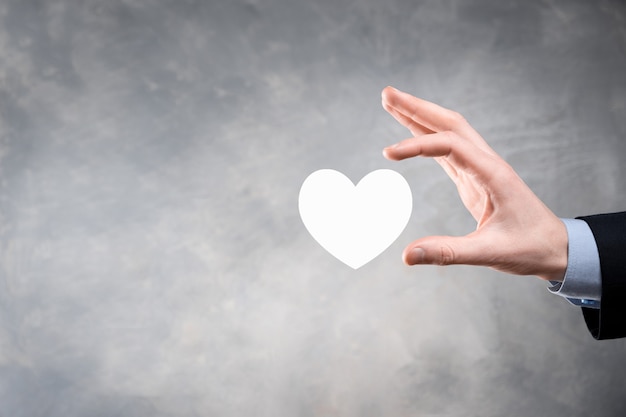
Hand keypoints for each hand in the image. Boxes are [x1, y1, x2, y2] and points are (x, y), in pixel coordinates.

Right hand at [381, 86, 567, 280]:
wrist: (558, 248)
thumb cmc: (530, 248)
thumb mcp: (490, 253)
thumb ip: (447, 252)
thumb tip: (406, 255)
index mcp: (492, 174)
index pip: (449, 146)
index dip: (417, 146)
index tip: (388, 154)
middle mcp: (487, 163)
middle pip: (449, 123)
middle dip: (417, 107)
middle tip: (387, 94)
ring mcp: (482, 168)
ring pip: (450, 132)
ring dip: (421, 116)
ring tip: (393, 104)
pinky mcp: (477, 178)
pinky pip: (449, 150)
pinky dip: (428, 138)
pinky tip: (414, 134)